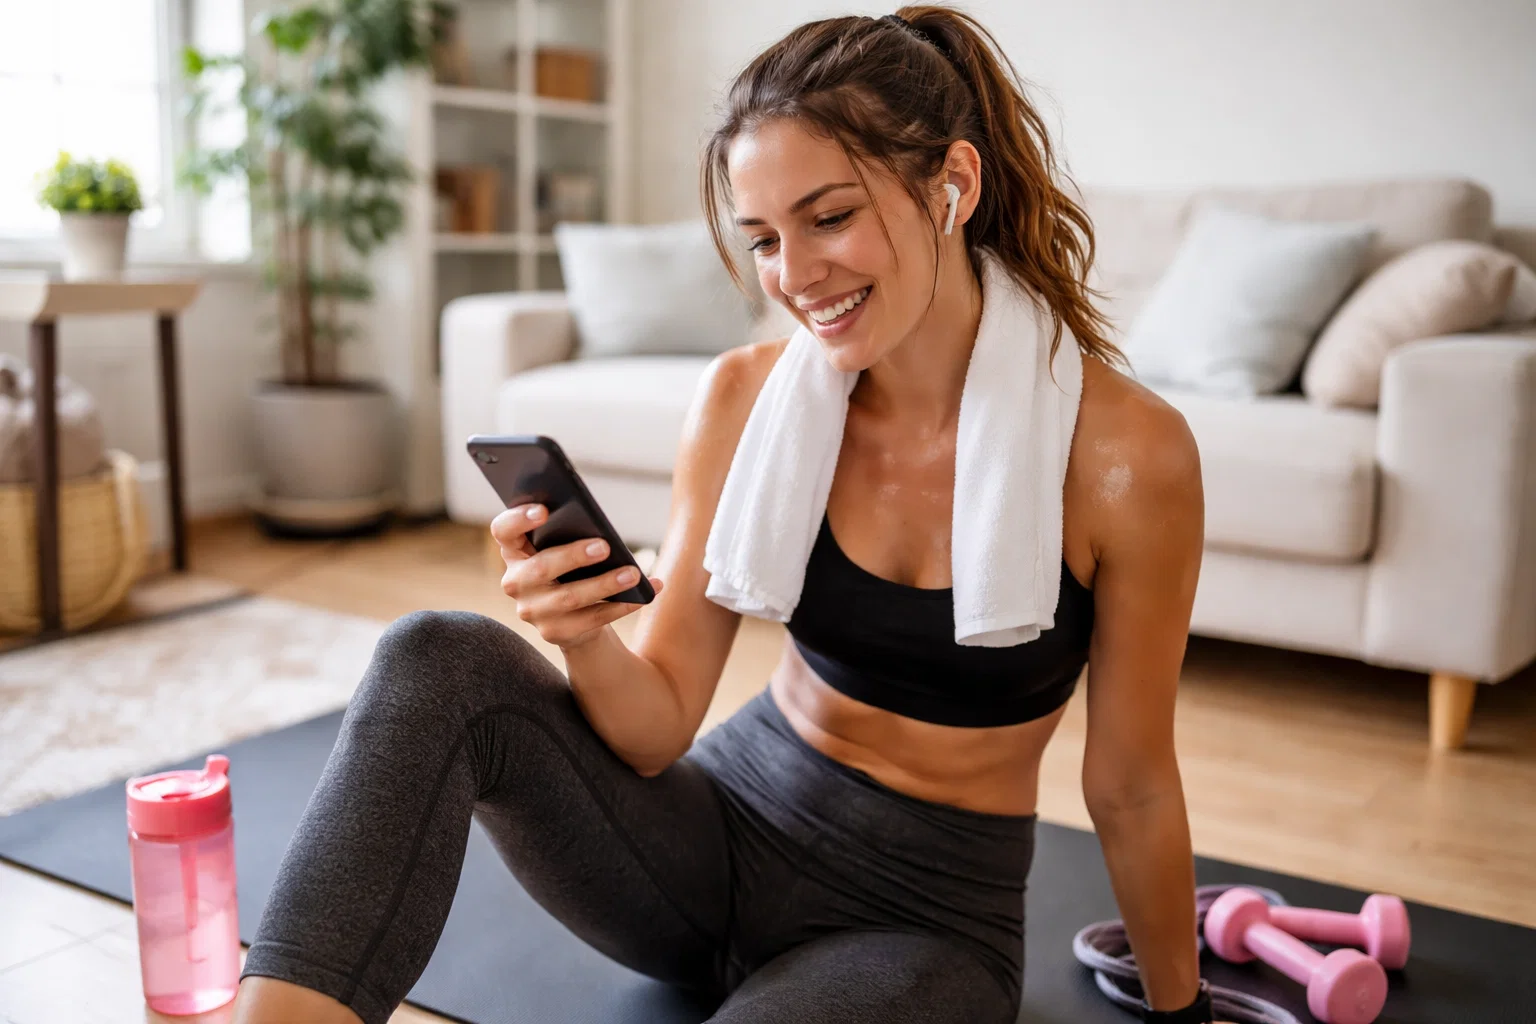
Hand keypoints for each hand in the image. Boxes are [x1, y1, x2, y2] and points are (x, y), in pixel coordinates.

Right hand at [492, 504, 663, 648]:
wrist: (574, 618)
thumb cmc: (571, 568)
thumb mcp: (564, 548)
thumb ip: (569, 534)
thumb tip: (601, 530)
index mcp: (514, 551)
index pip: (503, 531)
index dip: (518, 519)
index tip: (544, 510)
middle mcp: (516, 582)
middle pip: (541, 567)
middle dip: (574, 556)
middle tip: (605, 546)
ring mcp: (532, 611)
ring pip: (570, 598)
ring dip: (605, 584)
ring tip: (633, 573)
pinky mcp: (555, 633)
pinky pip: (592, 619)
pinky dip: (622, 606)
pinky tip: (645, 595)